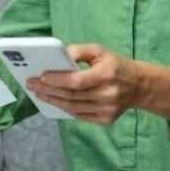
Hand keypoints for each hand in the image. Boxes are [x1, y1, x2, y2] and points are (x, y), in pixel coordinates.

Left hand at [25, 43, 140, 125]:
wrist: (138, 85)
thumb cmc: (114, 65)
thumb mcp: (100, 50)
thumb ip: (78, 51)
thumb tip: (59, 56)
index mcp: (107, 74)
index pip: (76, 81)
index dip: (57, 80)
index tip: (40, 76)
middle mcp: (108, 94)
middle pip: (71, 95)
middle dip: (48, 90)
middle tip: (31, 84)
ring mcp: (107, 110)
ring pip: (73, 107)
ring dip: (53, 100)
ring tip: (39, 93)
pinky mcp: (106, 120)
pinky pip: (80, 115)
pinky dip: (65, 108)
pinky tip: (54, 101)